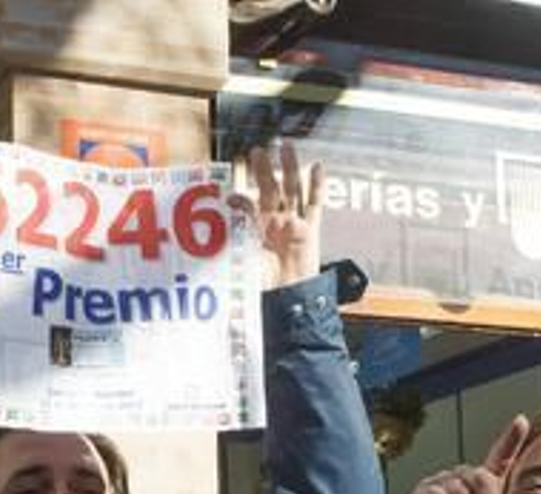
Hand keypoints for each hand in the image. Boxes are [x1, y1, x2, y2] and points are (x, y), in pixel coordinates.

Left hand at [236, 142, 322, 289]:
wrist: (289, 300)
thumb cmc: (265, 285)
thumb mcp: (245, 265)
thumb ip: (236, 247)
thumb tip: (222, 233)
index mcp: (255, 229)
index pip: (248, 206)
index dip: (241, 200)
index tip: (231, 197)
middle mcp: (274, 222)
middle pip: (270, 190)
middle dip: (264, 170)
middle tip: (258, 151)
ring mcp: (293, 224)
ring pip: (292, 190)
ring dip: (290, 168)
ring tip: (287, 146)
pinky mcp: (311, 230)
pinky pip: (314, 205)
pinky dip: (317, 186)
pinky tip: (318, 166)